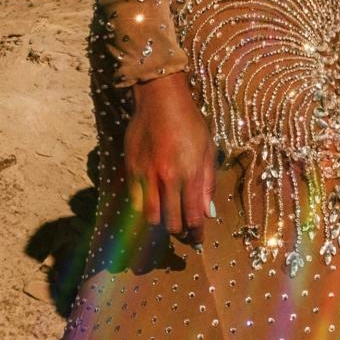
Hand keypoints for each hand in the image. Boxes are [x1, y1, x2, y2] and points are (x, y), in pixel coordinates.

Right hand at [124, 70, 216, 242]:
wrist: (160, 100)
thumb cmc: (189, 122)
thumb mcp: (208, 148)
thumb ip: (208, 182)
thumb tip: (209, 212)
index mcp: (190, 173)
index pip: (193, 216)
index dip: (196, 233)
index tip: (198, 239)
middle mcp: (168, 178)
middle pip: (171, 222)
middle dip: (179, 231)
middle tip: (184, 231)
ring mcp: (146, 176)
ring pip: (150, 217)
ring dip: (160, 222)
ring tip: (167, 218)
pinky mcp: (131, 170)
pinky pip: (136, 202)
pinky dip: (144, 208)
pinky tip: (152, 204)